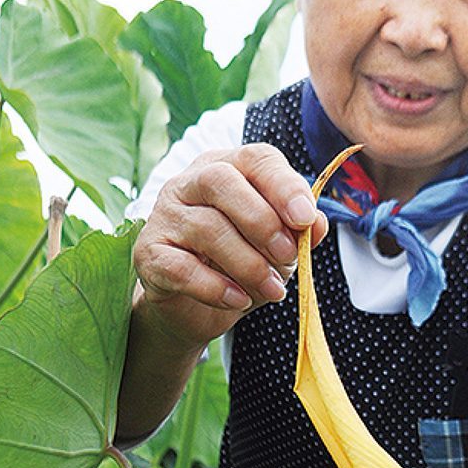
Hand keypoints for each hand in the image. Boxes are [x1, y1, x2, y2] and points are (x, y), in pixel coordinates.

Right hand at [133, 144, 327, 351]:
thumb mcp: (279, 250)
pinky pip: (181, 267)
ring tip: (272, 289)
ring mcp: (163, 216)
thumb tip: (318, 223)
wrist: (197, 308)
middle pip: (221, 181)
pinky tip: (239, 300)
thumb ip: (299, 233)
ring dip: (248, 263)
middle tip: (288, 256)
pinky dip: (216, 288)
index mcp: (228, 169)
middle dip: (262, 221)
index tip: (304, 218)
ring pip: (205, 227)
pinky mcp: (148, 254)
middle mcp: (189, 184)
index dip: (283, 185)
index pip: (254, 158)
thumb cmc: (241, 267)